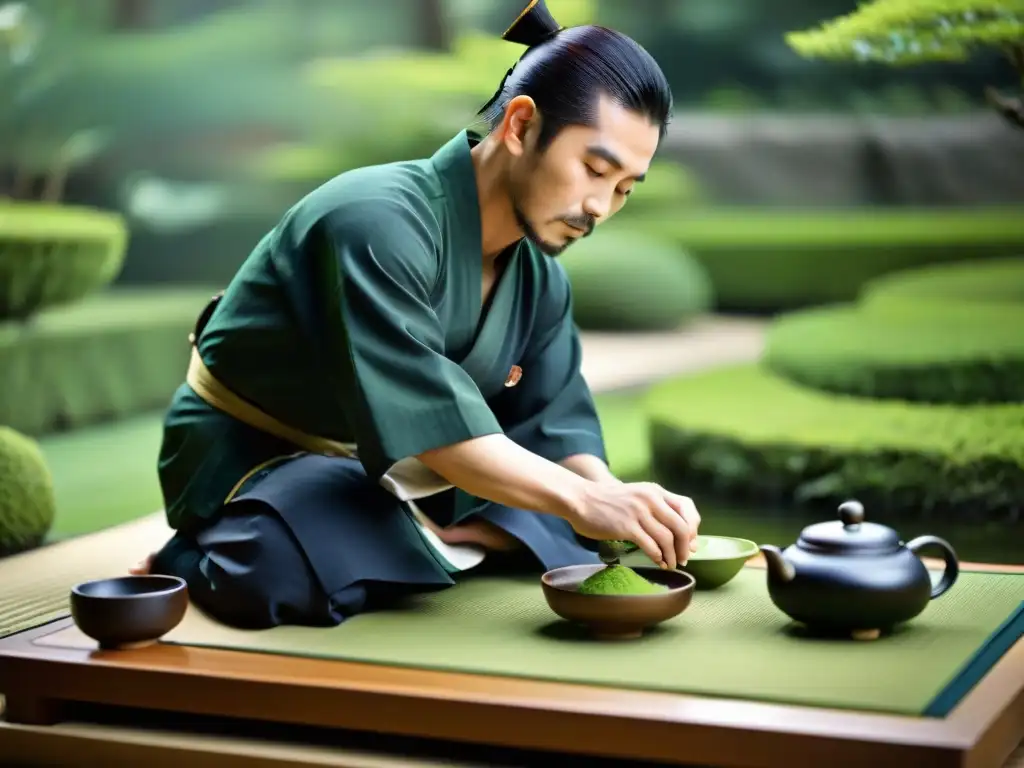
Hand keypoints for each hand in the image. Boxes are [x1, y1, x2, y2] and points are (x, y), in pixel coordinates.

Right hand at [568, 481, 700, 568]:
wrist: (580, 499)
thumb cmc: (606, 501)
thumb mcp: (635, 495)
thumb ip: (653, 507)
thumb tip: (674, 531)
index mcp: (654, 491)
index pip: (686, 506)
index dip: (694, 527)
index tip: (692, 542)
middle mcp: (650, 499)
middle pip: (681, 526)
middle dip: (685, 547)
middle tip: (684, 559)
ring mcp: (638, 512)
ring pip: (667, 539)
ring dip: (672, 555)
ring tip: (670, 564)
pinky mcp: (626, 526)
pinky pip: (650, 546)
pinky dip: (658, 557)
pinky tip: (658, 562)